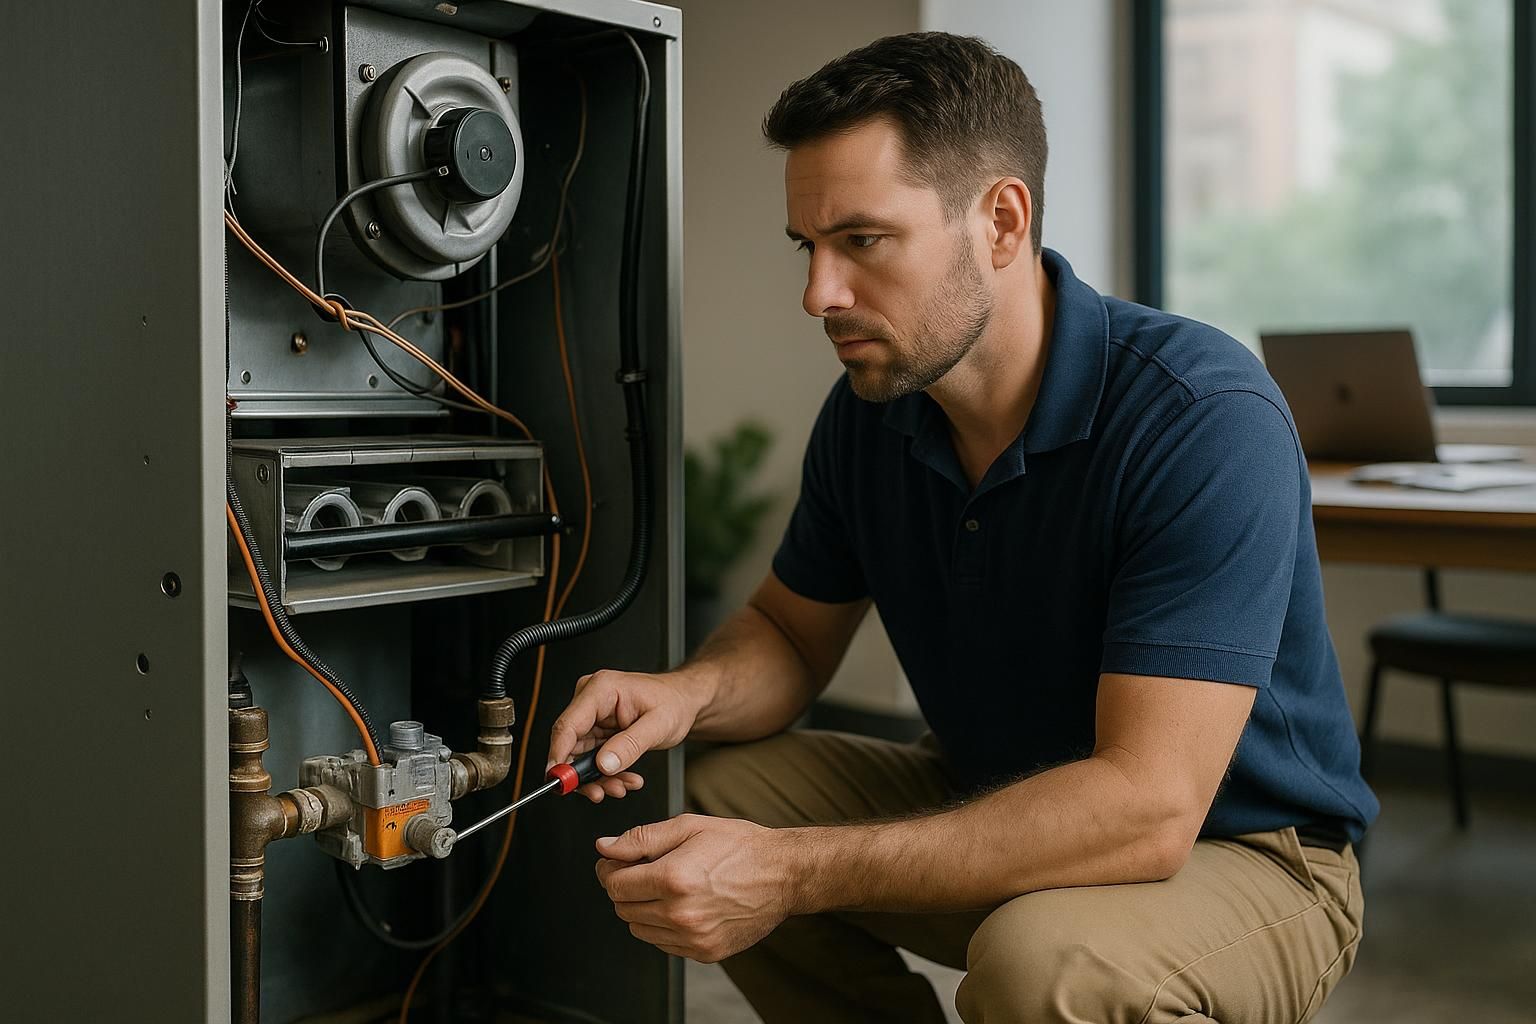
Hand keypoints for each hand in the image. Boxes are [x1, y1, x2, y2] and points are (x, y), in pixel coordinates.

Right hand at [548, 669, 708, 802]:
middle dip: (584, 774)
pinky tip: (623, 779)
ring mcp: (592, 716)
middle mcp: (590, 700)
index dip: (559, 756)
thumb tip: (604, 764)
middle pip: (569, 745)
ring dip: (598, 777)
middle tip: (600, 792)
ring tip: (621, 786)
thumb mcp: (658, 725)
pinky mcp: (596, 730)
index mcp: (600, 690)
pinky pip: (591, 758)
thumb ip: (630, 745)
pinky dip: (605, 773)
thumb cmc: (673, 703)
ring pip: (580, 756)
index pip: (567, 726)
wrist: (682, 702)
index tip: (559, 780)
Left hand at [594, 814, 793, 962]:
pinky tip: (681, 905)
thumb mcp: (689, 826)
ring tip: (665, 887)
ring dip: (641, 908)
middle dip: (625, 888)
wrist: (783, 874)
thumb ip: (641, 838)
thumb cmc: (740, 846)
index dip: (609, 871)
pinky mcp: (705, 952)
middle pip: (623, 909)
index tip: (615, 862)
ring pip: (639, 930)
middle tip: (642, 870)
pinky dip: (662, 926)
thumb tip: (605, 847)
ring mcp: (694, 937)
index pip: (615, 885)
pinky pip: (663, 944)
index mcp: (674, 878)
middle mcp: (681, 913)